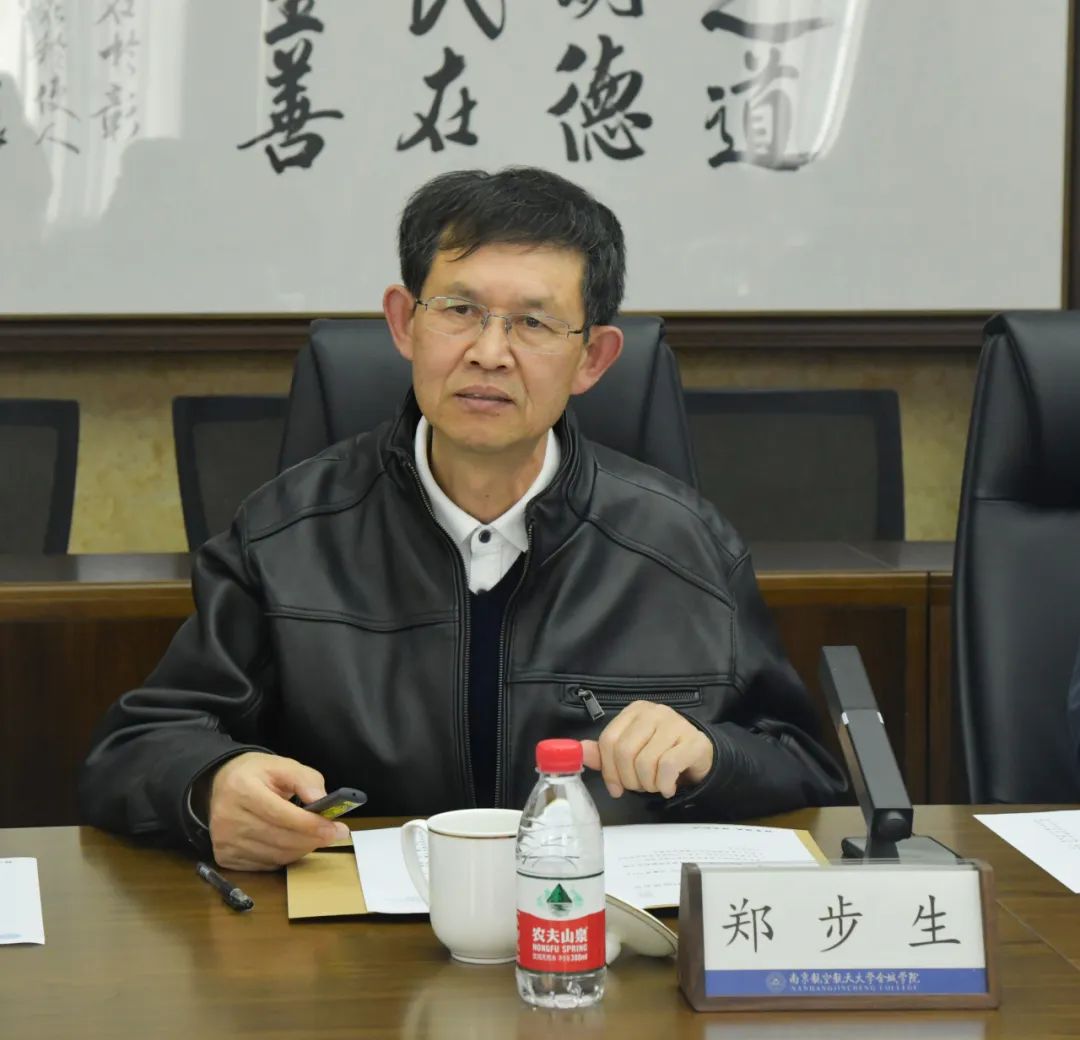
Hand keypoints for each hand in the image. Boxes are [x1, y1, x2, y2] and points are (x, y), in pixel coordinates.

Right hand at [207, 752, 349, 870]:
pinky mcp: (224, 857)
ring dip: (301, 849)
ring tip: (315, 837)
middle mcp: (228, 817)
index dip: (311, 824)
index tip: (335, 828)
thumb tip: (321, 799)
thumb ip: (305, 779)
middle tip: (333, 834)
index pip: (281, 814)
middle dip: (312, 839)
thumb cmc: (255, 774)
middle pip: (280, 838)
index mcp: (242, 789)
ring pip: (275, 855)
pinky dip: (285, 857)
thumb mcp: (282, 765)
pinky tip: (293, 844)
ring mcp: (224, 840)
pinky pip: (265, 865)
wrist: (220, 784)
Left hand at [581, 702, 713, 798]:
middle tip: (639, 786)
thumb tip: (581, 750)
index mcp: (635, 711)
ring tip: (655, 784)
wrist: (701, 755)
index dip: (608, 770)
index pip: (609, 740)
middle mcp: (654, 712)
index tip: (616, 788)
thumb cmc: (662, 753)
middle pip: (624, 752)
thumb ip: (605, 754)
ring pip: (645, 762)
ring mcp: (676, 724)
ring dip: (648, 784)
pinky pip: (668, 768)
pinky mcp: (694, 741)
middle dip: (629, 779)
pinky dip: (664, 785)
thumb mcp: (631, 753)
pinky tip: (668, 787)